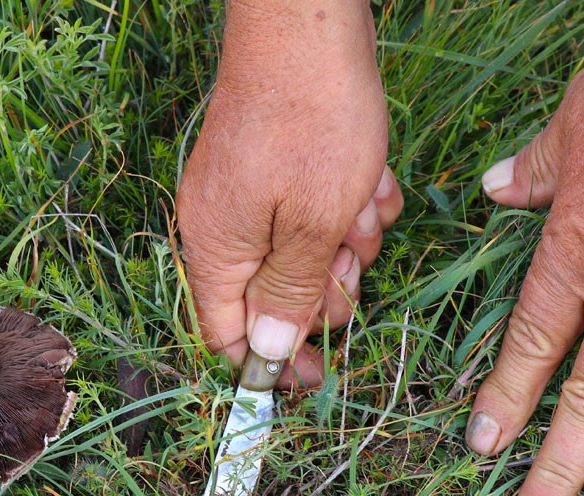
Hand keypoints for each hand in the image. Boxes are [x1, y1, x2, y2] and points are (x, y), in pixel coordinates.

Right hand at [176, 0, 402, 386]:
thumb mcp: (315, 223)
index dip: (271, 362)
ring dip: (346, 240)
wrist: (308, 22)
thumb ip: (290, 292)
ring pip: (302, 251)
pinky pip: (312, 208)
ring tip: (364, 203)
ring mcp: (244, 192)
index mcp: (216, 249)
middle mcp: (220, 225)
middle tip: (355, 261)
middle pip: (272, 297)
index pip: (227, 336)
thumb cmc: (313, 122)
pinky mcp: (272, 164)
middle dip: (325, 288)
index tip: (318, 372)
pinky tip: (367, 176)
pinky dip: (347, 202)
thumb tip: (267, 352)